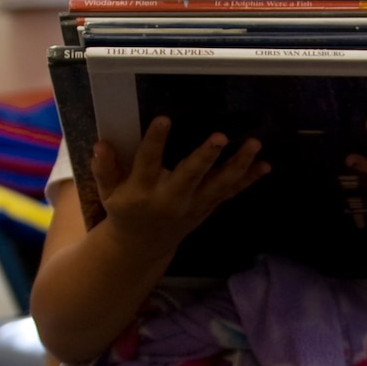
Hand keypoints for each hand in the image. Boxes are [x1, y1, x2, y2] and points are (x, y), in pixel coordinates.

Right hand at [91, 116, 268, 258]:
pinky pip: (230, 193)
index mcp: (142, 190)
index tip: (163, 119)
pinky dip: (248, 180)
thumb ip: (105, 168)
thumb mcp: (108, 192)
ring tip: (254, 145)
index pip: (148, 162)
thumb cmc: (125, 209)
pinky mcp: (208, 207)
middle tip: (219, 136)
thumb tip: (101, 144)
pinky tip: (265, 165)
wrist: (143, 245)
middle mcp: (171, 198)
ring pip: (218, 185)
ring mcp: (193, 204)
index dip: (155, 142)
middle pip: (190, 175)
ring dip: (238, 165)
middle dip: (205, 156)